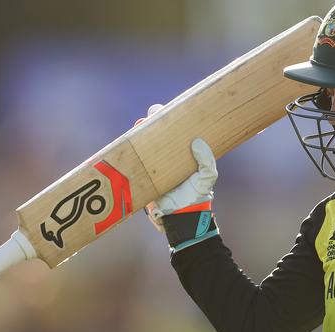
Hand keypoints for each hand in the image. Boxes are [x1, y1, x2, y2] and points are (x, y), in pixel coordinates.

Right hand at [138, 104, 218, 250]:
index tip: (165, 110)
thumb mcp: (206, 177)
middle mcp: (167, 157)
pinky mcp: (142, 175)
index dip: (169, 119)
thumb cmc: (196, 196)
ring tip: (139, 125)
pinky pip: (133, 160)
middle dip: (151, 122)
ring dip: (139, 132)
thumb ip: (207, 161)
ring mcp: (153, 165)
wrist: (180, 218)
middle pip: (157, 134)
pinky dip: (129, 150)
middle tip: (150, 116)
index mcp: (182, 154)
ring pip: (143, 144)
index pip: (175, 131)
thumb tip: (197, 142)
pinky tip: (128, 140)